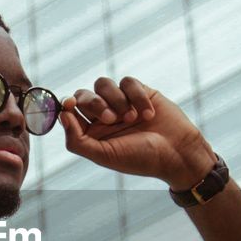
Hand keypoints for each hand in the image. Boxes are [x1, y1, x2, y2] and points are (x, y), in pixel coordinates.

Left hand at [60, 76, 214, 189]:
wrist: (178, 153)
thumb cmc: (141, 158)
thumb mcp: (104, 155)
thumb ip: (77, 140)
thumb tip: (63, 115)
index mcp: (91, 132)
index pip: (70, 111)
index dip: (67, 104)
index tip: (70, 104)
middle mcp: (103, 116)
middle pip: (84, 94)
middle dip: (95, 103)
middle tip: (112, 119)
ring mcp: (121, 102)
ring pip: (103, 84)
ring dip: (115, 99)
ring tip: (132, 118)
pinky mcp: (139, 92)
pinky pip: (128, 82)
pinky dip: (137, 97)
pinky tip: (149, 114)